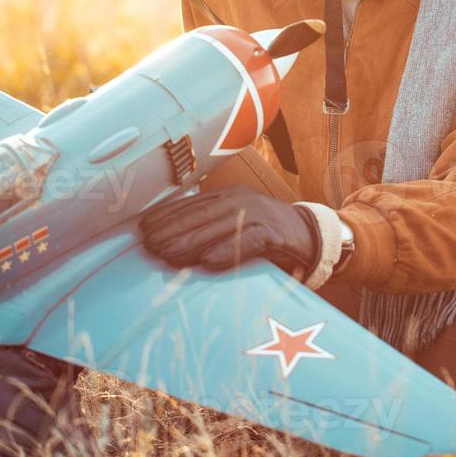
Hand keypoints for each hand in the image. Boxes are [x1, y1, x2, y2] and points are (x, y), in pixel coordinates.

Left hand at [138, 184, 321, 276]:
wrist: (311, 235)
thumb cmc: (267, 234)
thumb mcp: (237, 223)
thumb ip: (211, 228)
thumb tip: (173, 242)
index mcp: (229, 195)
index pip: (192, 205)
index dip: (167, 216)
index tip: (144, 228)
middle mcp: (241, 199)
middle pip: (200, 215)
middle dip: (172, 230)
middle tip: (150, 244)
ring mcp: (258, 213)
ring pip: (218, 227)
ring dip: (190, 242)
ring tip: (168, 254)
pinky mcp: (273, 231)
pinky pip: (246, 241)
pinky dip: (226, 251)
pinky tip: (208, 261)